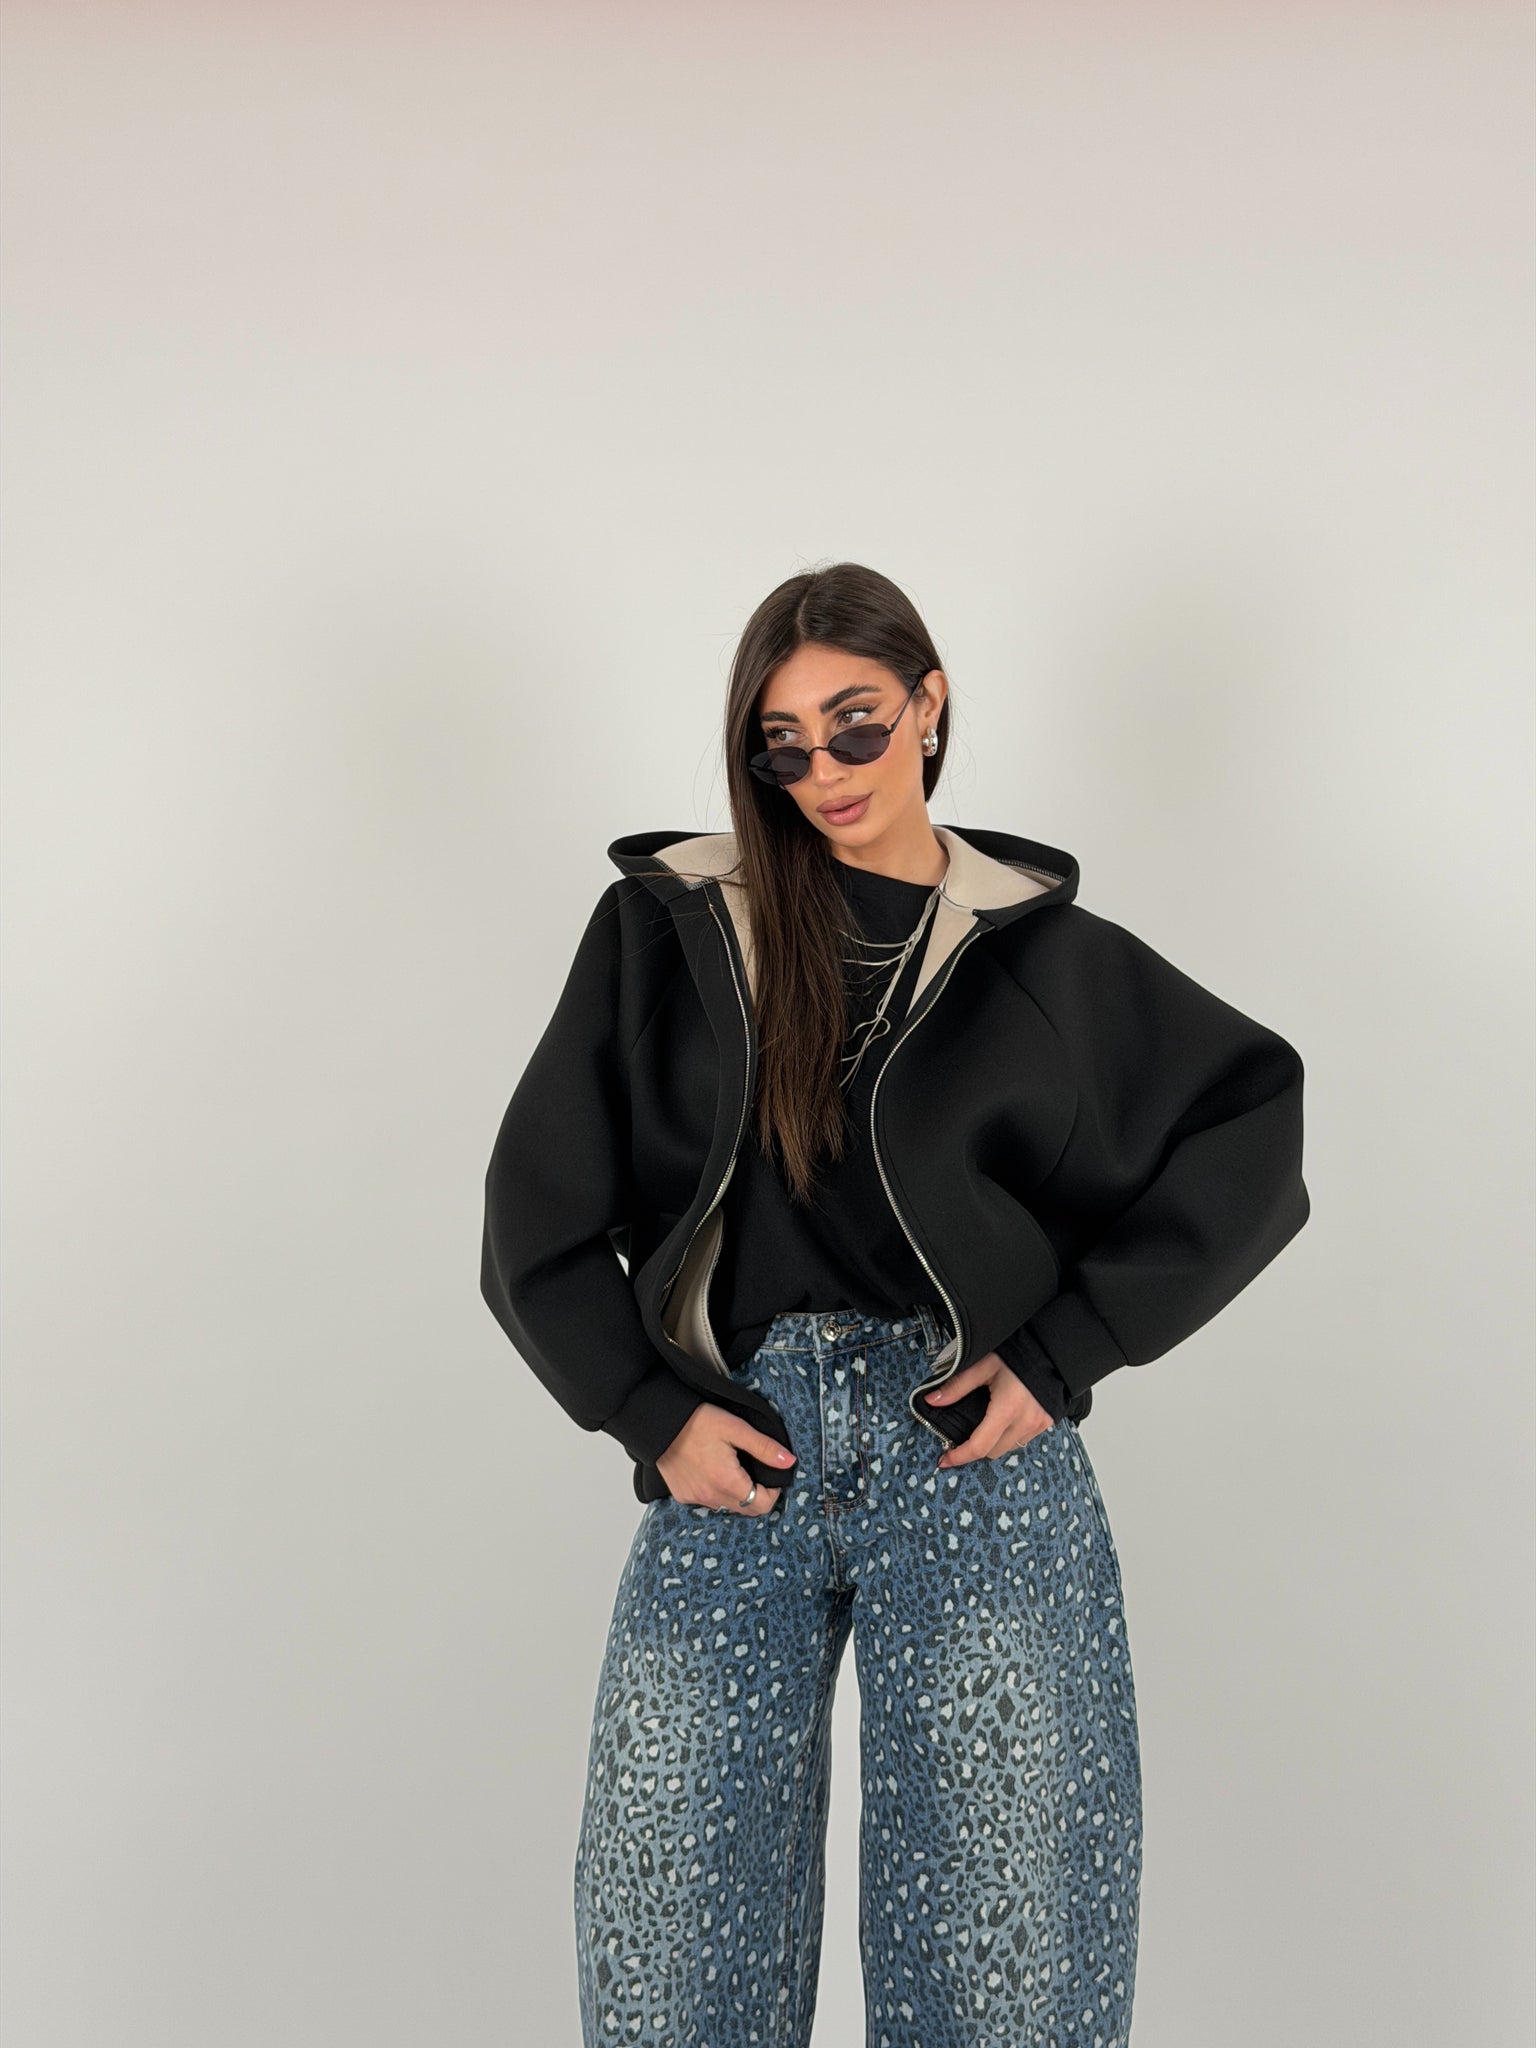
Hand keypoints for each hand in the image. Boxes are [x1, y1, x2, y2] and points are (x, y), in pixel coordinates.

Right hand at [656, 1402, 797, 1513]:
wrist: (659, 1422)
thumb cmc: (698, 1421)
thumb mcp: (736, 1428)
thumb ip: (764, 1448)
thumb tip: (789, 1462)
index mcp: (726, 1481)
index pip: (762, 1504)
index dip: (773, 1491)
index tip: (772, 1475)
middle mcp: (710, 1496)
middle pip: (746, 1509)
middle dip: (757, 1494)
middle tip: (754, 1470)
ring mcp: (694, 1498)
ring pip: (727, 1506)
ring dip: (736, 1493)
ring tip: (732, 1468)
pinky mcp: (682, 1495)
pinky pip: (708, 1502)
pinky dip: (716, 1491)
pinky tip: (712, 1470)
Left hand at [923, 1352, 1054, 1470]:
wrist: (1049, 1350)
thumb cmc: (1015, 1355)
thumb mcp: (983, 1365)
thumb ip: (957, 1386)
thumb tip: (931, 1401)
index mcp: (1006, 1409)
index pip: (979, 1446)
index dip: (959, 1457)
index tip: (944, 1460)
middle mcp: (1025, 1422)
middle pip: (993, 1452)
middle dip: (975, 1449)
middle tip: (961, 1438)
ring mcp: (1038, 1425)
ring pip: (1008, 1448)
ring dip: (993, 1444)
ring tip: (982, 1427)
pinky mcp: (1046, 1422)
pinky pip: (1023, 1440)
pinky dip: (1009, 1437)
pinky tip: (1002, 1422)